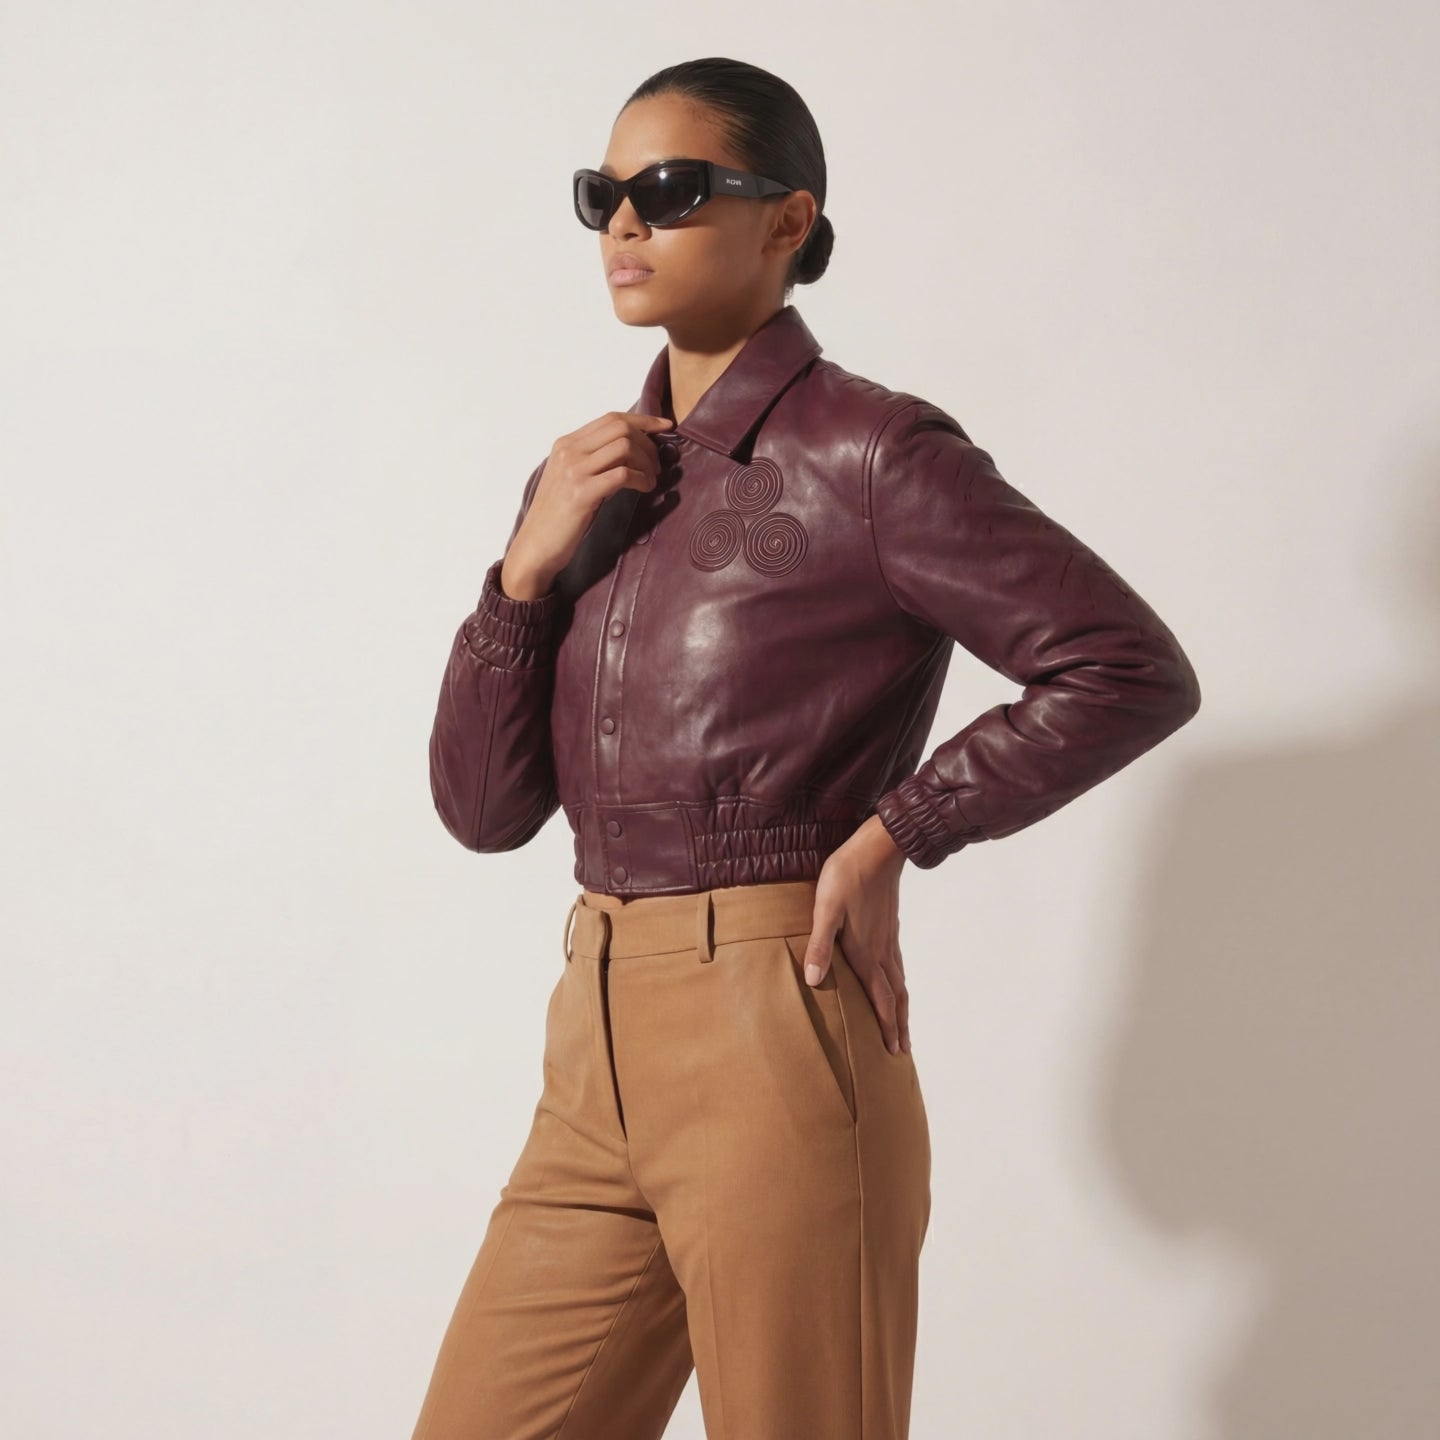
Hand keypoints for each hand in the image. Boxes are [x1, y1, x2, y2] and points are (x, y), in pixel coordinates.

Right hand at [502, 410, 675, 598]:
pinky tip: (645, 489)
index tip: (665, 427)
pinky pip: (622, 474)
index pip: (611, 419)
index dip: (643, 420)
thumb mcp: (572, 479)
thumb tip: (632, 451)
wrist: (535, 546)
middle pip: (621, 428)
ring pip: (624, 447)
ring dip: (647, 462)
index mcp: (566, 444)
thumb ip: (594, 461)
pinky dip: (641, 479)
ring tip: (651, 480)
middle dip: (648, 443)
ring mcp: (574, 471)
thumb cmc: (558, 517)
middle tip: (657, 466)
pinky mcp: (582, 493)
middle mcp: (568, 452)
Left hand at [800, 816, 910, 1053]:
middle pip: (896, 996)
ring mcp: (889, 938)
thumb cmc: (847, 876)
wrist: (878, 848)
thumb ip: (820, 945)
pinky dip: (900, 983)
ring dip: (902, 1006)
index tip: (893, 1051)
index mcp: (866, 952)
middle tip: (903, 1051)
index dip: (887, 1026)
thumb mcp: (825, 909)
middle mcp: (882, 951)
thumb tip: (814, 981)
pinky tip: (895, 979)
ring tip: (904, 1023)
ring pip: (900, 981)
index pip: (880, 998)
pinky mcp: (890, 926)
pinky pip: (898, 964)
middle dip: (899, 1025)